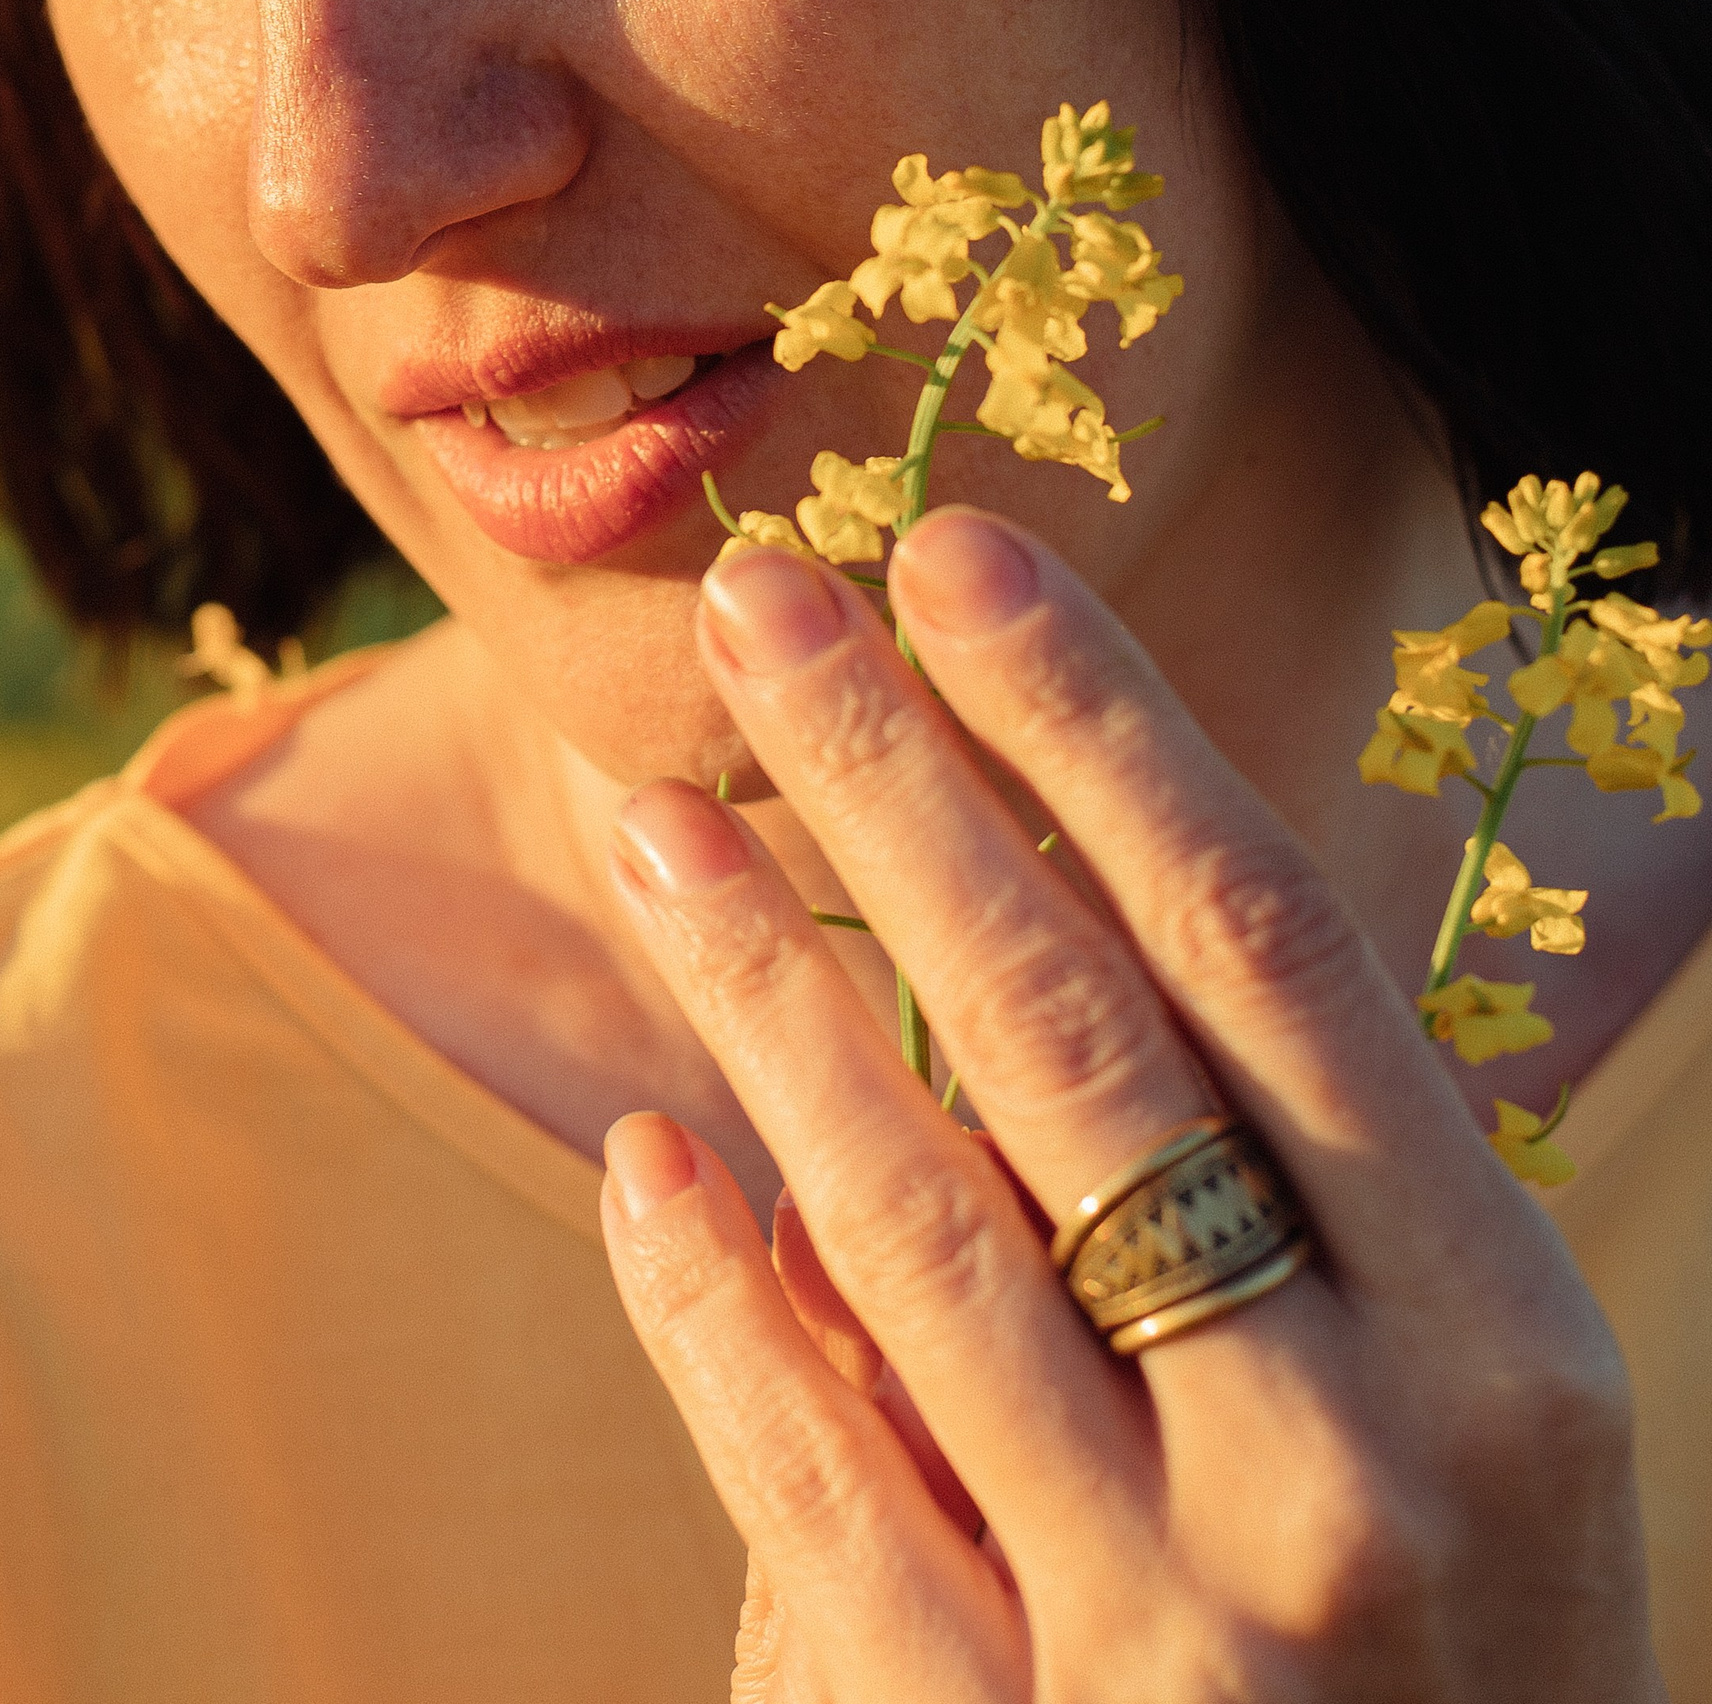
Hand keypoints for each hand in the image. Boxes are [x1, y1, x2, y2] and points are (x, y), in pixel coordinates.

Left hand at [597, 512, 1657, 1702]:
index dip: (1099, 725)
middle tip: (760, 602)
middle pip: (1072, 1035)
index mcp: (1503, 1340)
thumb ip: (1309, 1199)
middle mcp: (1356, 1466)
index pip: (1266, 945)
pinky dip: (710, 1311)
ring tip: (646, 811)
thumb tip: (1055, 927)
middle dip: (898, 782)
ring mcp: (1179, 1629)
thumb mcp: (1479, 1432)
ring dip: (758, 988)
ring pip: (915, 1228)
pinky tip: (642, 1157)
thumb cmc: (1462, 1677)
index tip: (959, 554)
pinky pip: (815, 1489)